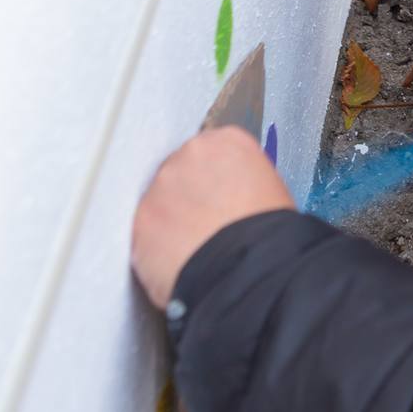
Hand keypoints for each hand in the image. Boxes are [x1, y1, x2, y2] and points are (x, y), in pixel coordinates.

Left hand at [131, 127, 294, 310]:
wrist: (249, 269)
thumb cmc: (267, 233)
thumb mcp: (271, 190)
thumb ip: (242, 180)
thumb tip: (230, 194)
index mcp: (226, 142)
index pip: (213, 151)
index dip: (215, 179)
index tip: (219, 196)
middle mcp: (189, 156)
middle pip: (181, 172)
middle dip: (189, 196)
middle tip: (206, 223)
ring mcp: (159, 188)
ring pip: (160, 202)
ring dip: (172, 221)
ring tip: (195, 248)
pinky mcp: (140, 222)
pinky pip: (146, 234)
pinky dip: (159, 249)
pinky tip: (181, 262)